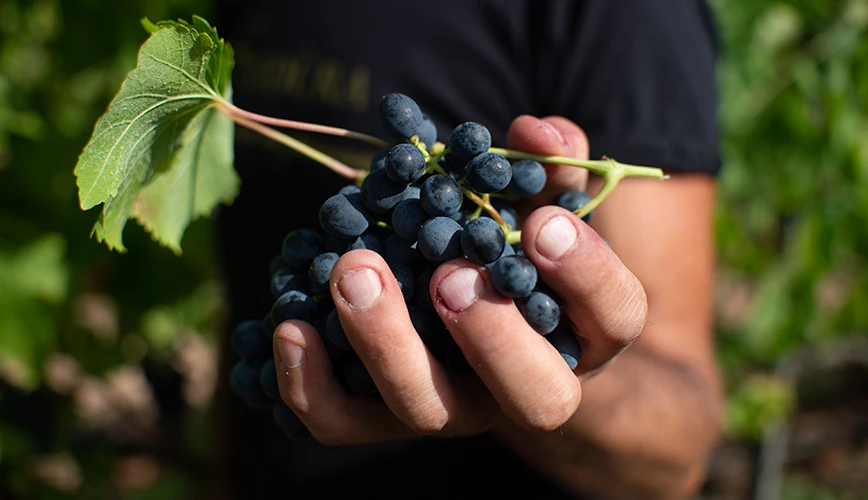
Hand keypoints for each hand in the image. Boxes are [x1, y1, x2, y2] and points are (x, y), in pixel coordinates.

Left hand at [271, 116, 647, 444]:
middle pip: (534, 396)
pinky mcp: (382, 415)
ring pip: (426, 409)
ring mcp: (453, 407)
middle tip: (449, 274)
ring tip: (354, 270)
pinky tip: (289, 323)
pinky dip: (309, 382)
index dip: (587, 273)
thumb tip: (536, 133)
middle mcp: (524, 385)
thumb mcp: (540, 199)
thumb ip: (551, 162)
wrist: (471, 318)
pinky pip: (343, 422)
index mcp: (581, 329)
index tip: (543, 221)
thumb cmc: (511, 247)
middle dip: (492, 337)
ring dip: (387, 344)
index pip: (613, 315)